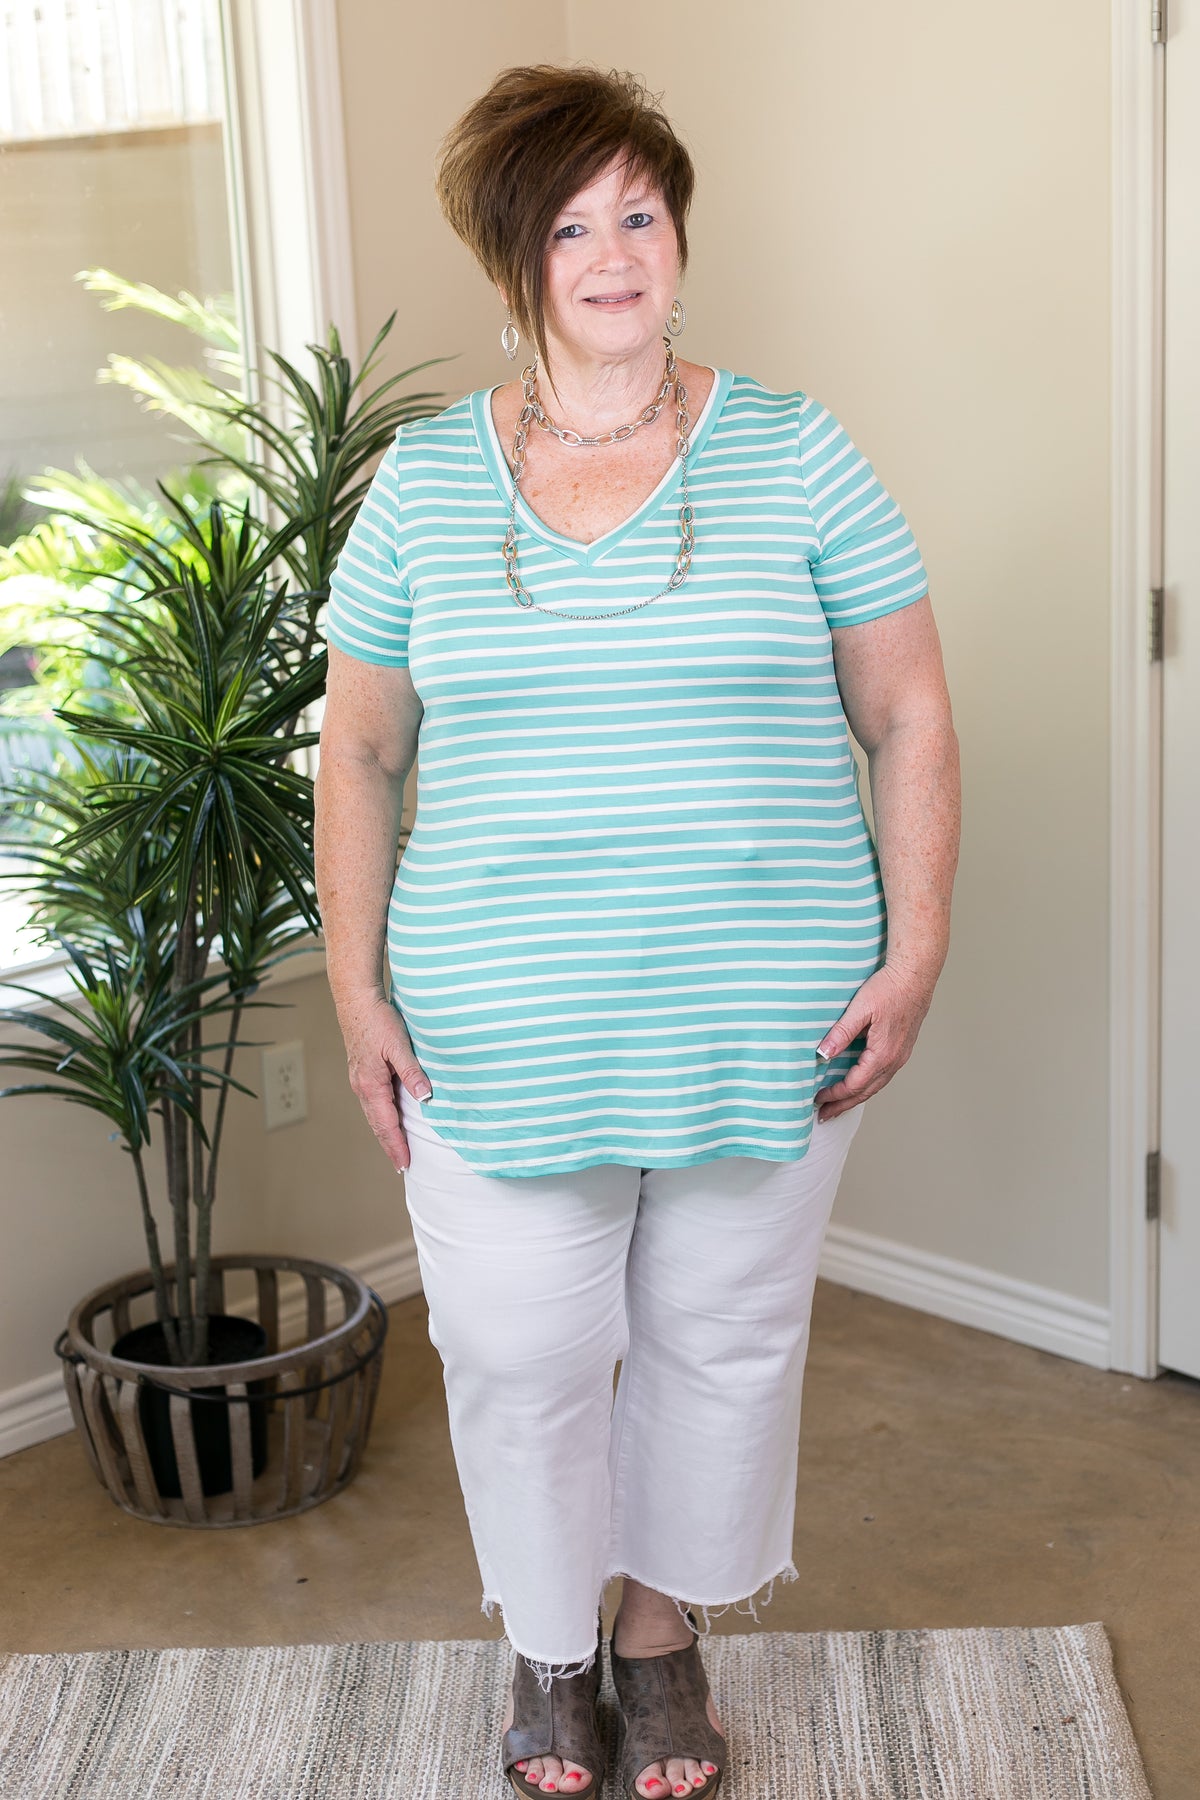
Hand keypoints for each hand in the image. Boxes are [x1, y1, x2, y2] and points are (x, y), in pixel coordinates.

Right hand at [336, 991, 431, 1171]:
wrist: (356, 1001)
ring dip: (385, 1132)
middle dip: (390, 1145)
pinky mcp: (361, 1071)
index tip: (405, 1164)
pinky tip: (388, 1116)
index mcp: (371, 1085)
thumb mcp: (399, 1045)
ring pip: (373, 1114)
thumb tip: (425, 1097)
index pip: (386, 1124)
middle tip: (402, 1165)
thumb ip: (412, 1072)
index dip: (397, 1145)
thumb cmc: (378, 1020)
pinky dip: (381, 1116)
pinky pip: (372, 1102)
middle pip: (377, 1124)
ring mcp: (359, 1079)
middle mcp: (362, 1086)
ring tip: (396, 1147)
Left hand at [812, 960, 934, 1122]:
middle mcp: (894, 1060)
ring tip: (839, 1105)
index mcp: (882, 1054)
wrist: (915, 976)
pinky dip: (868, 1085)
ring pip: (876, 1085)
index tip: (817, 1099)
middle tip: (825, 1115)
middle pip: (866, 1092)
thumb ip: (841, 1033)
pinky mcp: (902, 1048)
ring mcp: (901, 1056)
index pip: (854, 1084)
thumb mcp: (860, 1009)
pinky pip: (883, 1075)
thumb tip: (823, 1055)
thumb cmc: (889, 988)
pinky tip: (859, 1083)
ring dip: (856, 1097)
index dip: (835, 1094)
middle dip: (844, 1105)